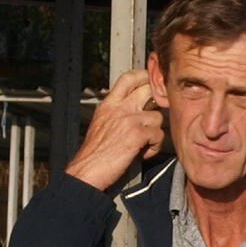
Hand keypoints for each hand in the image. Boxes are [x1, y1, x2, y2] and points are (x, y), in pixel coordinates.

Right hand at [66, 69, 166, 192]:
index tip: (151, 82)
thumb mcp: (101, 124)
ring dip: (155, 131)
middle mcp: (119, 108)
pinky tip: (143, 153)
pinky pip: (158, 135)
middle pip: (148, 89)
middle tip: (156, 114)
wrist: (87, 170)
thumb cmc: (95, 154)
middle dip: (157, 100)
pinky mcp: (137, 134)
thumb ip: (117, 114)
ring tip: (145, 144)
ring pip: (158, 116)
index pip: (128, 78)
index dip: (144, 76)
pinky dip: (154, 147)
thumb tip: (136, 112)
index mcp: (108, 104)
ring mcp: (129, 119)